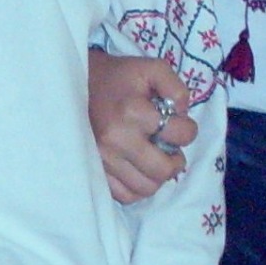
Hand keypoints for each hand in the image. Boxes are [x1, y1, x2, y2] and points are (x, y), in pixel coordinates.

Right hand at [88, 52, 194, 204]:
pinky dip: (138, 187)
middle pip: (163, 170)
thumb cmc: (118, 77)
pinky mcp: (95, 170)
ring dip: (158, 176)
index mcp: (133, 112)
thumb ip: (175, 87)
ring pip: (145, 188)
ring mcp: (103, 159)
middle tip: (171, 149)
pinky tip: (139, 170)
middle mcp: (117, 139)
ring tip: (155, 159)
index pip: (180, 135)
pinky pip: (125, 195)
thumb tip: (182, 114)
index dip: (188, 130)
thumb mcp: (151, 68)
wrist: (77, 84)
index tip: (180, 124)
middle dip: (175, 161)